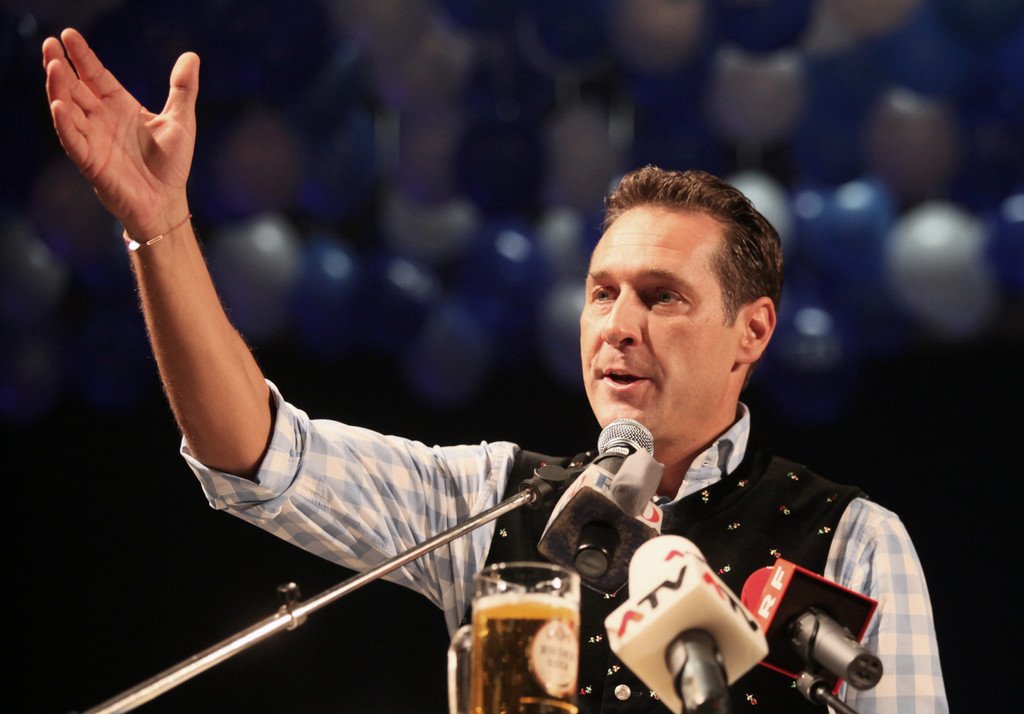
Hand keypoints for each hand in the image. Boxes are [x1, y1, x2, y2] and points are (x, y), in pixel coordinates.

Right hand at [42, 28, 198, 239]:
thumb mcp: (181, 121)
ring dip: (59, 89)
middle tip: (50, 44)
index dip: (82, 56)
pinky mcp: (91, 162)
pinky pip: (73, 141)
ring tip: (53, 66)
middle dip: (61, 66)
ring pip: (68, 110)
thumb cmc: (170, 165)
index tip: (68, 35)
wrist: (167, 202)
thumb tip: (192, 56)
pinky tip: (59, 107)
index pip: (96, 75)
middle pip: (75, 88)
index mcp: (119, 106)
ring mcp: (93, 139)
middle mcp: (101, 120)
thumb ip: (183, 89)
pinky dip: (65, 124)